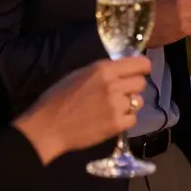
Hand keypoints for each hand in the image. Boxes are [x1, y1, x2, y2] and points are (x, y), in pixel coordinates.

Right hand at [13, 57, 150, 164]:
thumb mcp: (80, 74)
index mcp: (104, 69)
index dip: (142, 68)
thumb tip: (122, 70)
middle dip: (134, 87)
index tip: (140, 73)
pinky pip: (133, 119)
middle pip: (141, 83)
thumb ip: (103, 71)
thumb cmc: (58, 98)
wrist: (48, 127)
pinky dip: (125, 120)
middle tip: (121, 93)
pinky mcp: (116, 124)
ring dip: (129, 104)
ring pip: (139, 101)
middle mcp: (114, 85)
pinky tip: (111, 120)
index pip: (140, 64)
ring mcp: (116, 105)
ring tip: (113, 108)